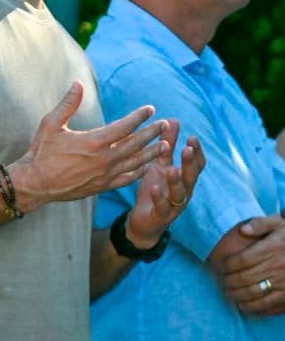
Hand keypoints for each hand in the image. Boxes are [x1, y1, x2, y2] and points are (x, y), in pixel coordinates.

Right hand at [9, 82, 168, 212]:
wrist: (35, 183)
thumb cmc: (41, 151)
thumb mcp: (51, 123)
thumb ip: (68, 103)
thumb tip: (77, 84)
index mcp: (93, 142)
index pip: (124, 126)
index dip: (138, 117)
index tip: (150, 109)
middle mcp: (104, 159)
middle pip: (135, 144)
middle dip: (151, 133)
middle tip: (165, 124)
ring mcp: (104, 174)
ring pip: (135, 162)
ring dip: (151, 153)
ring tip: (164, 145)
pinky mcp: (101, 186)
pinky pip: (126, 179)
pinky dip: (138, 172)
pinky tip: (146, 167)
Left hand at [125, 119, 204, 248]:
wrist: (143, 220)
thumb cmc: (155, 188)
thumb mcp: (159, 164)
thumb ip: (166, 144)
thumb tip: (173, 119)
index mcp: (184, 178)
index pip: (197, 164)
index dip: (197, 152)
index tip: (193, 137)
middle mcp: (183, 191)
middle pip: (192, 177)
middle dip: (190, 163)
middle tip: (187, 149)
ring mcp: (174, 205)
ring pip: (180, 193)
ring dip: (177, 181)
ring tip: (172, 169)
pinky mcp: (161, 216)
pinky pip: (162, 207)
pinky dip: (159, 197)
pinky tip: (154, 187)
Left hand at [221, 214, 284, 315]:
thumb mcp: (279, 223)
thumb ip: (261, 224)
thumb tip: (243, 230)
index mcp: (272, 248)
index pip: (242, 259)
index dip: (227, 264)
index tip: (220, 265)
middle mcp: (277, 266)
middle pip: (245, 278)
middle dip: (228, 281)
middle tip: (220, 281)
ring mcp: (284, 283)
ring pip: (255, 293)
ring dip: (237, 296)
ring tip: (227, 294)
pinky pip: (270, 305)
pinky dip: (254, 307)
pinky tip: (244, 306)